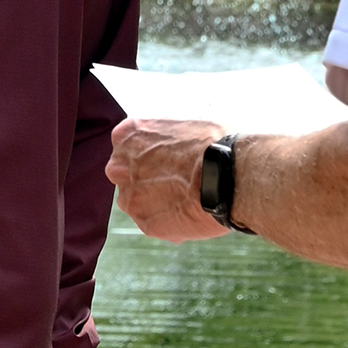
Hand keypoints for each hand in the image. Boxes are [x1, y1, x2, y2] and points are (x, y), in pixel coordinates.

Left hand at [108, 119, 228, 241]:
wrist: (228, 175)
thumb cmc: (215, 143)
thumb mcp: (187, 122)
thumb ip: (170, 136)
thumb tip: (180, 142)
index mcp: (128, 135)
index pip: (128, 146)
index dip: (151, 155)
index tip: (167, 159)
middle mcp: (120, 167)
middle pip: (127, 176)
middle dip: (147, 180)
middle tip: (176, 181)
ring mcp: (131, 199)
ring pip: (139, 203)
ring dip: (158, 203)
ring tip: (188, 199)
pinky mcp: (146, 225)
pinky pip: (156, 224)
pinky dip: (171, 222)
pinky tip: (193, 212)